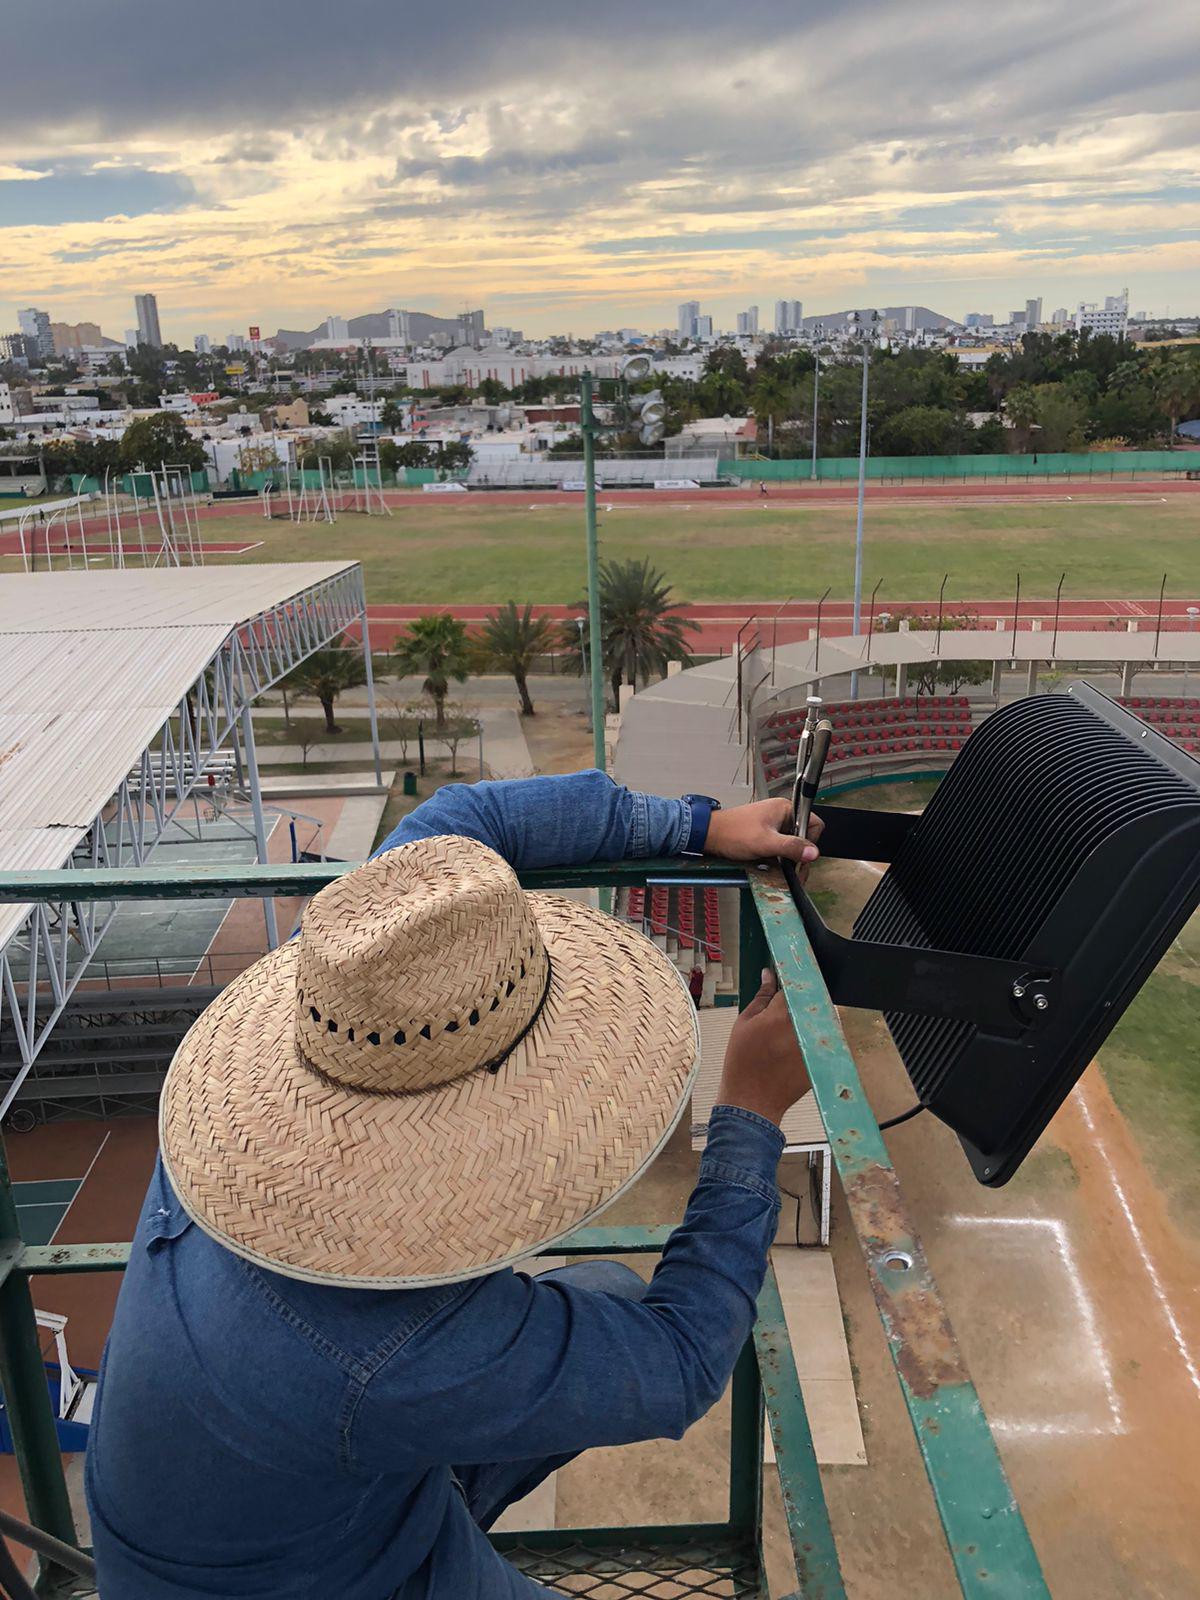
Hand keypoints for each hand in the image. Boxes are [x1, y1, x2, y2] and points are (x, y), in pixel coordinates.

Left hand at [705, 798, 822, 877]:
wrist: (709, 836)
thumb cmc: (733, 833)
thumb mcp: (765, 842)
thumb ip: (791, 847)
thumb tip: (813, 853)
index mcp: (785, 809)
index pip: (813, 824)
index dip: (810, 842)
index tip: (800, 856)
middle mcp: (781, 815)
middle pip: (803, 837)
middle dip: (798, 855)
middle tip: (794, 871)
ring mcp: (773, 825)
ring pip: (791, 845)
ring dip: (788, 858)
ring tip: (782, 870)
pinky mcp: (765, 835)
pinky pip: (779, 847)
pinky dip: (778, 858)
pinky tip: (773, 866)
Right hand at [718, 970, 809, 1126]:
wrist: (752, 1100)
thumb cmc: (742, 1061)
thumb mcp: (744, 1023)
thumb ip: (761, 997)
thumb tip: (768, 975)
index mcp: (780, 1015)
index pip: (793, 985)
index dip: (789, 981)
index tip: (786, 981)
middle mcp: (802, 1028)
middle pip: (811, 1000)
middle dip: (803, 997)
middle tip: (789, 1005)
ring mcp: (815, 1044)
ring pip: (821, 1017)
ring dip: (811, 1015)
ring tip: (792, 1028)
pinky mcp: (823, 1059)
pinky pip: (825, 1038)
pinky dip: (816, 1035)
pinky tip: (797, 1045)